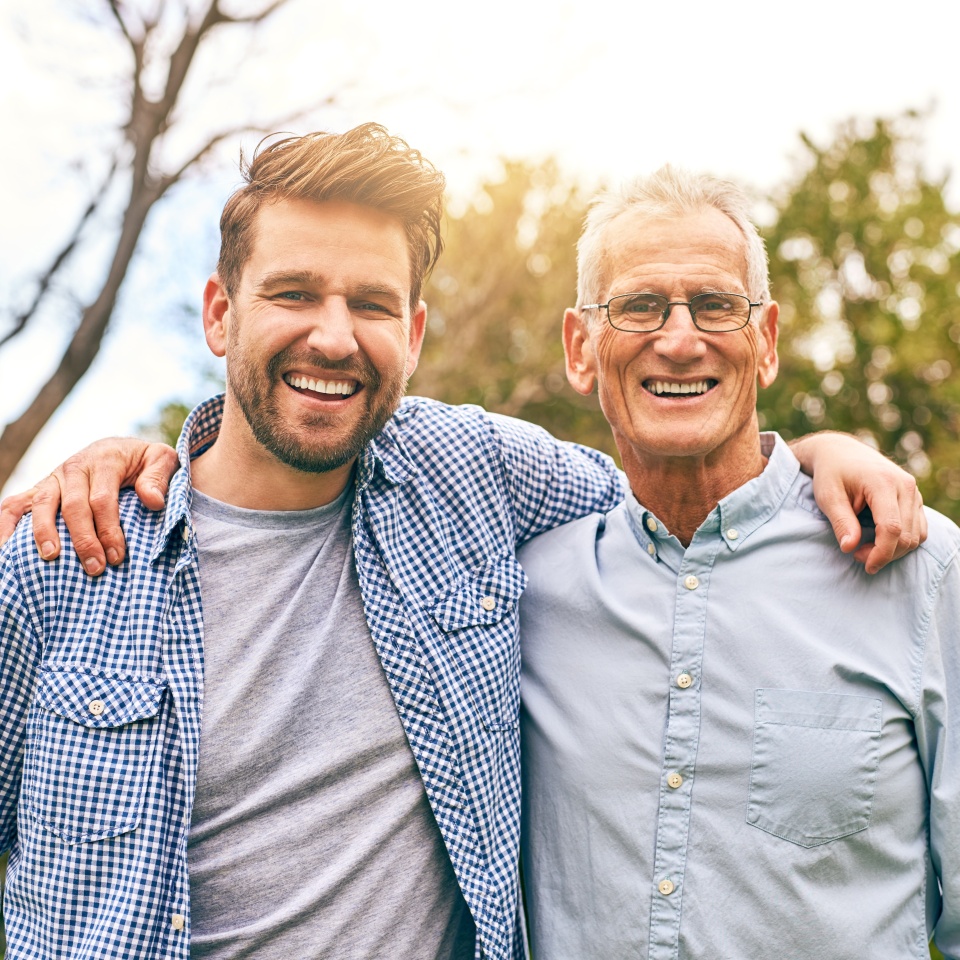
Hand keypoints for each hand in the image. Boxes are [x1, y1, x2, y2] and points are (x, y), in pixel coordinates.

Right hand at [0, 439, 179, 574]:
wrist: (122, 448)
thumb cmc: (144, 461)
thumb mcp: (160, 460)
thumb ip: (159, 478)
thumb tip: (153, 501)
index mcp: (104, 460)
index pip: (103, 499)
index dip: (109, 530)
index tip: (117, 556)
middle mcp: (75, 467)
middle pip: (73, 506)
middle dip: (84, 540)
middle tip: (95, 568)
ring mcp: (55, 478)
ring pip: (43, 504)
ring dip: (45, 533)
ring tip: (52, 557)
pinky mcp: (42, 488)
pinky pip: (16, 504)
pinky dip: (6, 523)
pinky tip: (4, 546)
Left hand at [791, 432, 925, 573]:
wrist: (840, 452)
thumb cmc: (831, 473)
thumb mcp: (828, 497)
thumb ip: (841, 522)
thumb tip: (849, 548)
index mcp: (883, 482)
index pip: (892, 528)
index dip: (881, 553)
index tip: (865, 565)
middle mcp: (905, 485)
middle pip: (907, 535)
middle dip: (885, 554)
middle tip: (857, 556)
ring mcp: (914, 491)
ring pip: (917, 534)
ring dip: (895, 551)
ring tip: (865, 549)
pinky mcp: (915, 497)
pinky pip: (919, 528)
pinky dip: (903, 541)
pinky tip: (879, 541)